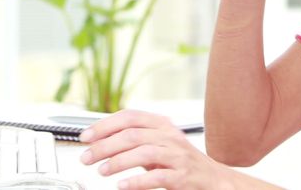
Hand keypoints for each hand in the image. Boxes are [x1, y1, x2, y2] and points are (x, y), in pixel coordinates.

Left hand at [79, 110, 231, 189]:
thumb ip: (135, 140)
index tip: (86, 136)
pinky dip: (137, 181)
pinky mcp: (183, 176)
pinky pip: (157, 176)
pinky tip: (122, 185)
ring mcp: (178, 156)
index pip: (129, 117)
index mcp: (162, 125)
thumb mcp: (159, 145)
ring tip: (102, 170)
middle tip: (86, 157)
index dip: (104, 125)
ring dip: (118, 161)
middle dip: (104, 146)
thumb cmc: (182, 163)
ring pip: (144, 152)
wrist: (215, 181)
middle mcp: (170, 137)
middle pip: (132, 134)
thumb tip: (101, 140)